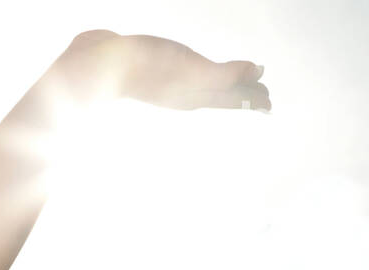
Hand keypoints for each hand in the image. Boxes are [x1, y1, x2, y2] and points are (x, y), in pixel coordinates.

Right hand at [66, 29, 270, 113]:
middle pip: (219, 92)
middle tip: (259, 93)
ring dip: (218, 83)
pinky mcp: (149, 66)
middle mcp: (182, 91)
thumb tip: (256, 75)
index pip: (230, 97)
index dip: (250, 98)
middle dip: (240, 93)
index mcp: (195, 94)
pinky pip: (180, 71)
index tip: (269, 104)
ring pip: (201, 84)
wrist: (99, 66)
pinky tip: (184, 68)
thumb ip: (225, 75)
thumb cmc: (148, 68)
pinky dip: (193, 70)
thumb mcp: (192, 72)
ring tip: (229, 80)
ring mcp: (165, 81)